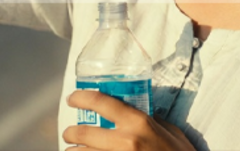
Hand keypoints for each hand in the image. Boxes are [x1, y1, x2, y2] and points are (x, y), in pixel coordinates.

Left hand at [64, 90, 195, 150]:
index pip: (102, 102)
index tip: (72, 98)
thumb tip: (135, 113)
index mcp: (138, 123)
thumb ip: (152, 120)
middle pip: (83, 133)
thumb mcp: (170, 132)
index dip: (82, 98)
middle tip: (69, 134)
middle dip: (70, 133)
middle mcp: (125, 141)